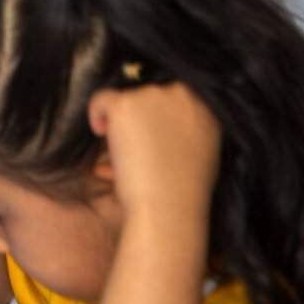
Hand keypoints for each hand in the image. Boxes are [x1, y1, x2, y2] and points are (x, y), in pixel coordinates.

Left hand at [88, 81, 220, 228]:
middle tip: (139, 147)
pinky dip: (97, 116)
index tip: (151, 130)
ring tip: (128, 153)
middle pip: (149, 94)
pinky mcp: (125, 104)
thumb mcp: (201, 152)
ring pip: (126, 99)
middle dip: (141, 117)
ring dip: (123, 122)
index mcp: (206, 105)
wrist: (169, 211)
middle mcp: (181, 93)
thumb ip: (187, 127)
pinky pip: (101, 100)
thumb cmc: (183, 192)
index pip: (176, 92)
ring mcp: (152, 96)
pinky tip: (101, 135)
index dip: (159, 112)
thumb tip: (160, 117)